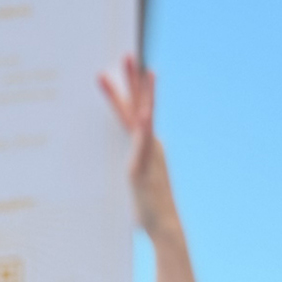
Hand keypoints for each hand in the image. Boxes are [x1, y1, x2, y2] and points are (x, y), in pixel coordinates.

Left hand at [98, 56, 178, 235]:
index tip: (118, 70)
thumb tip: (122, 170)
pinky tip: (145, 113)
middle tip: (128, 54)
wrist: (164, 226)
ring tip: (140, 69)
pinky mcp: (142, 167)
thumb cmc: (147, 207)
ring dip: (141, 92)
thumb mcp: (133, 182)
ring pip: (143, 116)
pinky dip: (144, 127)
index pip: (132, 111)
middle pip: (140, 104)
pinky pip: (143, 143)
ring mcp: (147, 153)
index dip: (125, 90)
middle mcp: (149, 143)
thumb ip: (129, 169)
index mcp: (145, 144)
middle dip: (133, 79)